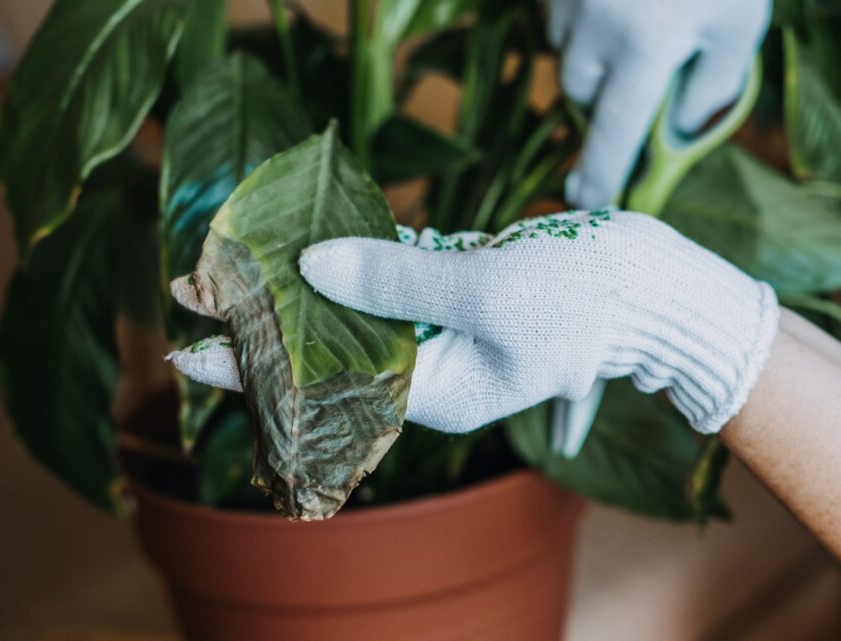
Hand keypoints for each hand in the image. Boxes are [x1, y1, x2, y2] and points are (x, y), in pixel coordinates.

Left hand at [168, 211, 778, 433]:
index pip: (328, 383)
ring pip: (362, 312)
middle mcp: (437, 371)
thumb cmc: (579, 299)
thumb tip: (315, 263)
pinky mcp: (462, 301)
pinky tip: (320, 250)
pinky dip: (363, 265)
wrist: (649, 286)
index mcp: (440, 390)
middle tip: (196, 293)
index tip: (192, 350)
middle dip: (269, 321)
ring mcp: (450, 336)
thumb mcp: (486, 291)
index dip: (257, 367)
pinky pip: (398, 286)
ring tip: (240, 265)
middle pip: (336, 349)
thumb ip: (398, 281)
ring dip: (308, 287)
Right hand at [549, 0, 770, 207]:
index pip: (615, 131)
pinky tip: (619, 0)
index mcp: (645, 45)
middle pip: (581, 93)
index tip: (587, 203)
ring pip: (567, 52)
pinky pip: (560, 15)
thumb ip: (712, 87)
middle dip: (606, 96)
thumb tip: (673, 130)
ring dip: (593, 53)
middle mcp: (596, 26)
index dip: (601, 174)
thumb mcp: (738, 26)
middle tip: (645, 74)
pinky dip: (585, 18)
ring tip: (636, 23)